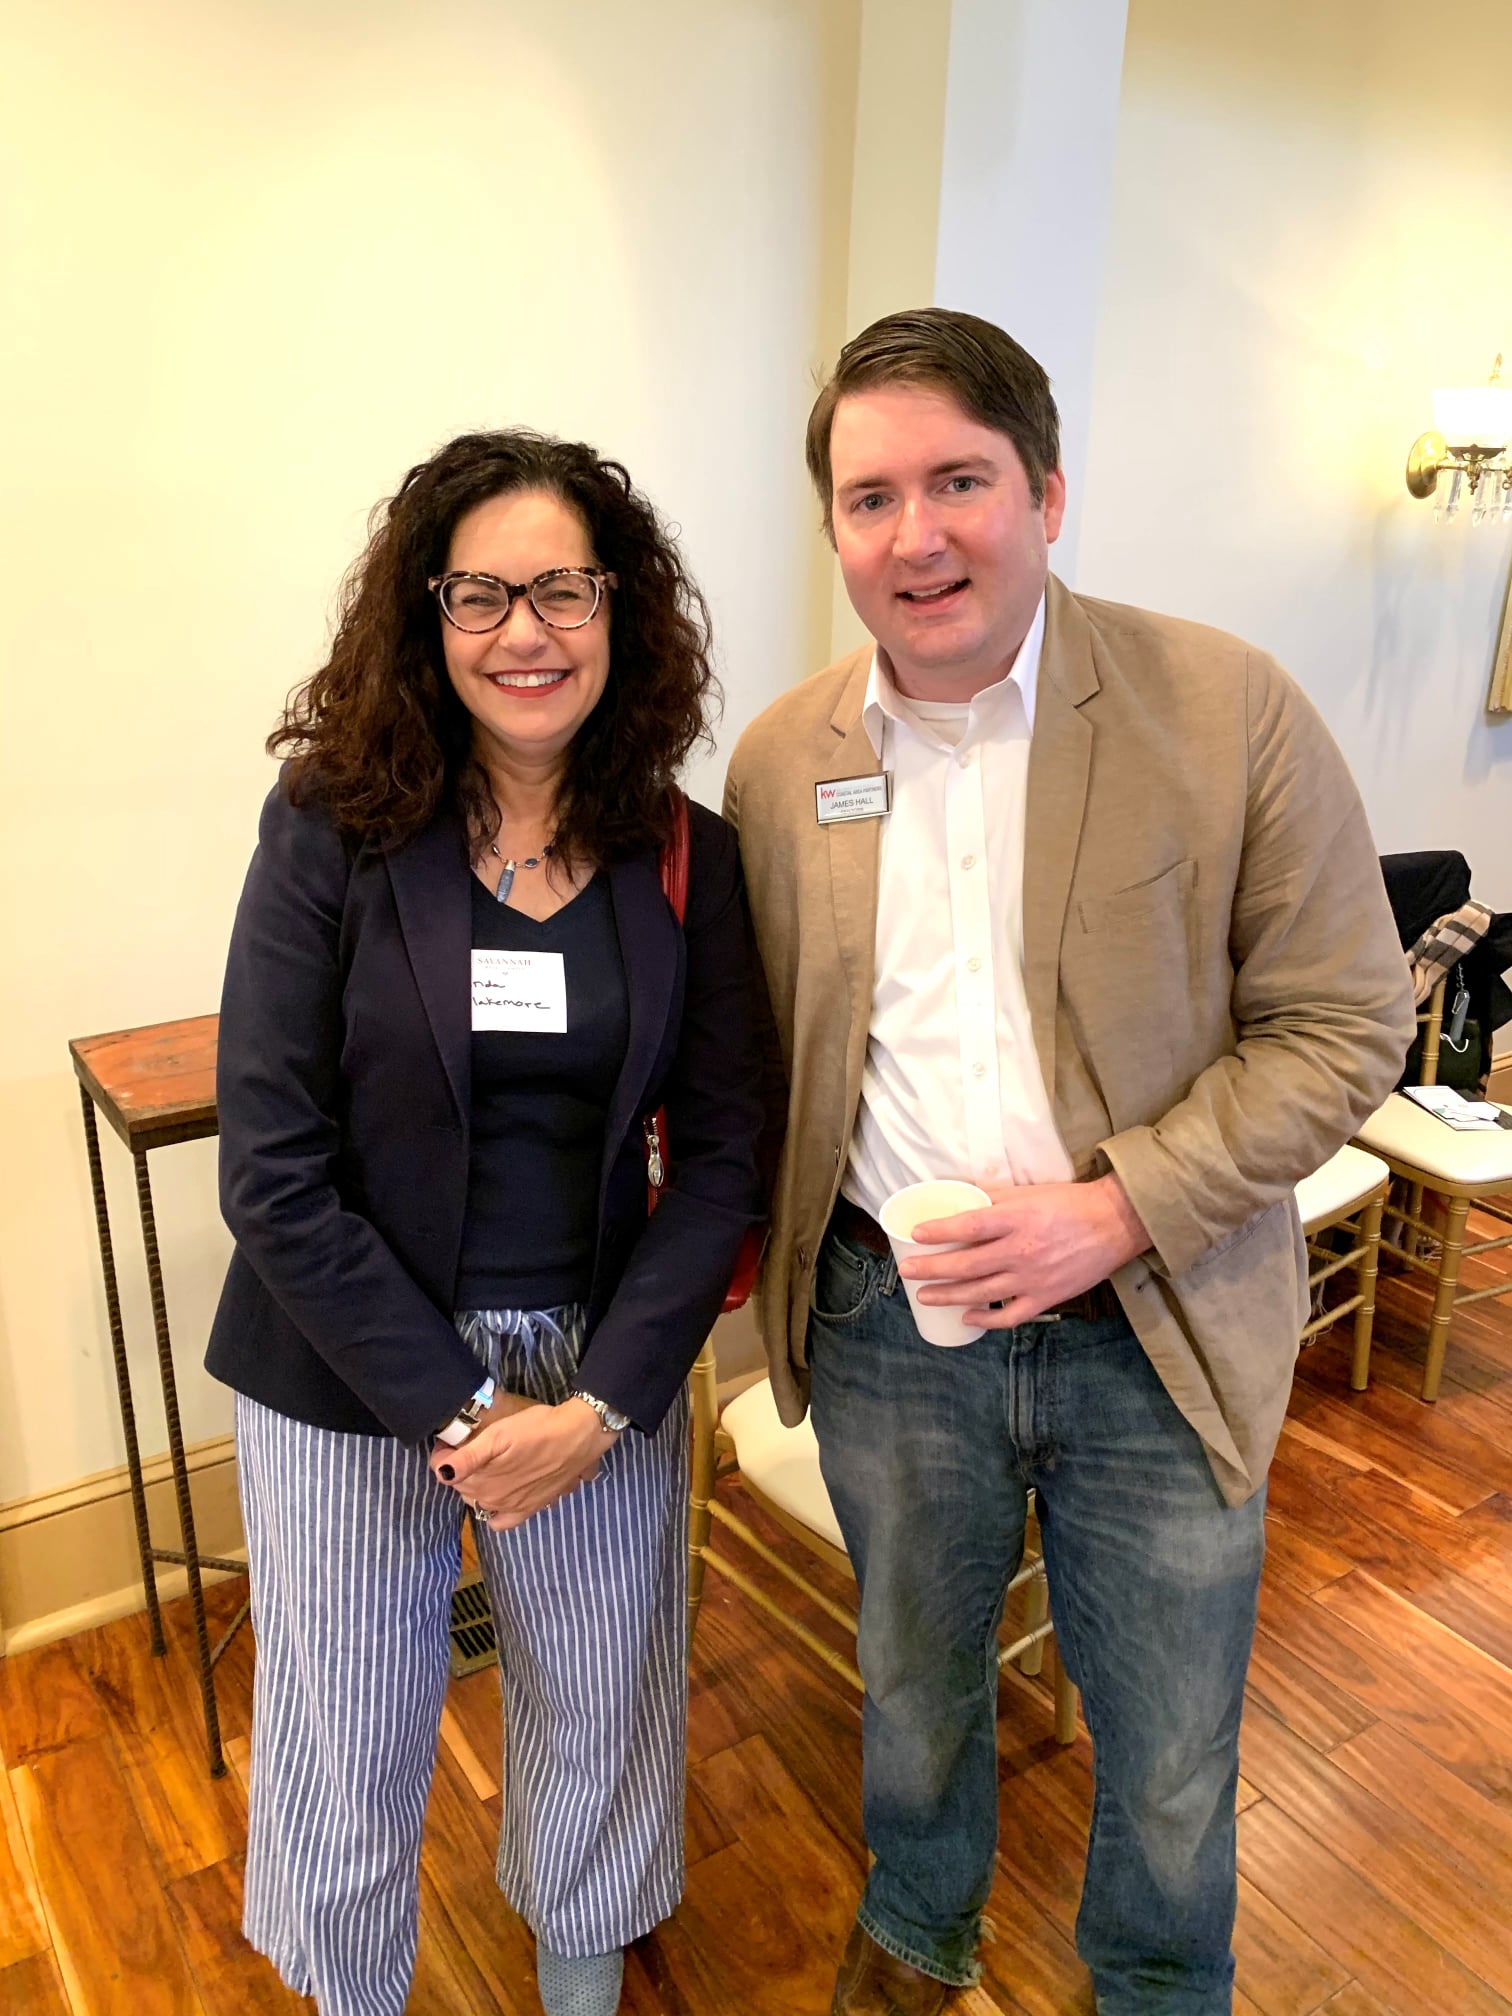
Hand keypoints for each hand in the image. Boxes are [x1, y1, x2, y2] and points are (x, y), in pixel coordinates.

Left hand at [429, 1398, 615, 1529]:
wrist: (579, 1435)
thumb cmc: (537, 1428)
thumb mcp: (498, 1434)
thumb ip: (468, 1457)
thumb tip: (442, 1473)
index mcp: (483, 1482)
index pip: (449, 1474)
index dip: (444, 1456)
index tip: (449, 1441)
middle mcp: (495, 1501)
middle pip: (463, 1488)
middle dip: (459, 1471)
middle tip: (466, 1448)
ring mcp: (513, 1508)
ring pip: (480, 1502)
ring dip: (475, 1486)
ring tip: (484, 1464)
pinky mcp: (531, 1508)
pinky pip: (503, 1522)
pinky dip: (495, 1513)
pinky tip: (498, 1496)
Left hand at [898, 1173, 1150, 1329]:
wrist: (1113, 1224)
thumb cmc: (1070, 1203)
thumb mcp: (1030, 1191)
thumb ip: (995, 1196)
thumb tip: (962, 1196)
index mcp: (1017, 1219)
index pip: (969, 1226)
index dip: (940, 1231)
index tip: (916, 1234)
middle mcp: (1022, 1251)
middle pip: (967, 1265)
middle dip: (932, 1269)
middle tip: (907, 1270)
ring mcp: (1033, 1279)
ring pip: (981, 1293)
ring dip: (948, 1296)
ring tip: (925, 1296)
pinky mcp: (1046, 1298)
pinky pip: (1010, 1316)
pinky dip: (986, 1319)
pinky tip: (967, 1317)